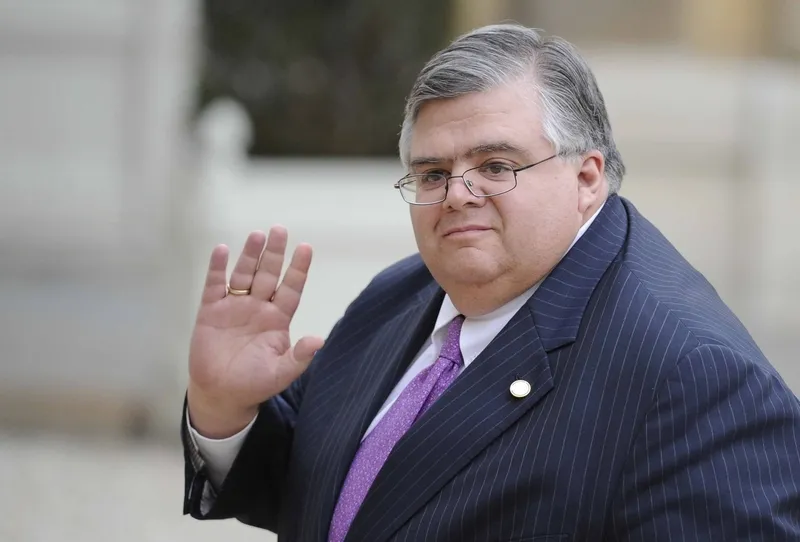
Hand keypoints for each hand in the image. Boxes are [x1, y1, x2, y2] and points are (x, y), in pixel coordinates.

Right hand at [187, 226, 323, 438]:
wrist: (221, 394)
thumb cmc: (254, 384)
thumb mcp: (281, 373)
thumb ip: (299, 357)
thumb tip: (320, 340)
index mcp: (277, 319)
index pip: (291, 288)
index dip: (298, 269)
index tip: (305, 247)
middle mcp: (258, 307)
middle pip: (268, 274)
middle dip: (274, 253)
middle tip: (280, 229)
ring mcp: (234, 306)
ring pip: (244, 274)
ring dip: (249, 255)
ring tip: (257, 234)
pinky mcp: (211, 311)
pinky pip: (215, 285)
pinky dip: (218, 268)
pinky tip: (223, 250)